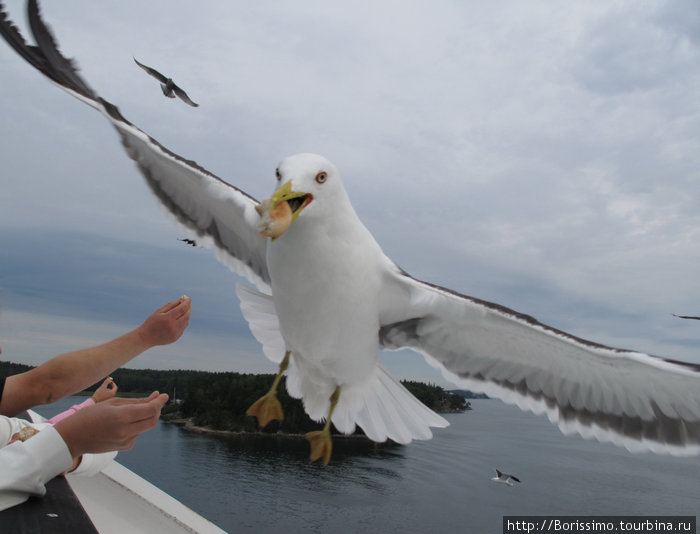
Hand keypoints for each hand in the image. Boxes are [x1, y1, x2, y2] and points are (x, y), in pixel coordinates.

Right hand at [54, 392, 168, 458]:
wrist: (72, 438)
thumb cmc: (90, 416)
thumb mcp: (112, 403)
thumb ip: (137, 402)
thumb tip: (157, 397)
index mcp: (121, 417)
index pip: (150, 410)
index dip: (159, 402)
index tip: (164, 395)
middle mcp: (125, 431)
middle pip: (152, 420)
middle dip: (156, 410)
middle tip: (154, 401)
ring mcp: (125, 441)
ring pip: (144, 426)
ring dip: (143, 417)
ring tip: (127, 412)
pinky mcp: (124, 447)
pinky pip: (136, 433)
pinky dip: (135, 426)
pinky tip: (120, 424)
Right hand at [91, 377, 117, 402]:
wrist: (94, 401)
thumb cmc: (99, 394)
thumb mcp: (103, 386)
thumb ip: (106, 382)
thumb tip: (110, 378)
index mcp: (113, 393)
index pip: (115, 387)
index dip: (113, 383)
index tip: (110, 381)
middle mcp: (112, 396)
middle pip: (113, 389)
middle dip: (110, 385)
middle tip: (107, 382)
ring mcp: (110, 398)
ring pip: (109, 391)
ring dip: (106, 389)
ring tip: (100, 390)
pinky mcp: (107, 399)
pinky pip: (107, 394)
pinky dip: (105, 392)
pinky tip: (99, 393)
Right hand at [136, 296, 191, 347]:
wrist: (146, 337)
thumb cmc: (151, 322)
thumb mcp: (159, 311)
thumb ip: (171, 305)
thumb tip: (181, 300)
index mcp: (168, 318)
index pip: (182, 309)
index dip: (187, 303)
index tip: (189, 298)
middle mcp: (173, 326)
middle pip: (186, 315)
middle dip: (188, 309)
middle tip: (188, 304)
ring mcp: (175, 333)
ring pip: (186, 322)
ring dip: (186, 315)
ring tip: (182, 311)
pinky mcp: (176, 338)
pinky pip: (183, 328)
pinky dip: (183, 322)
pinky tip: (178, 320)